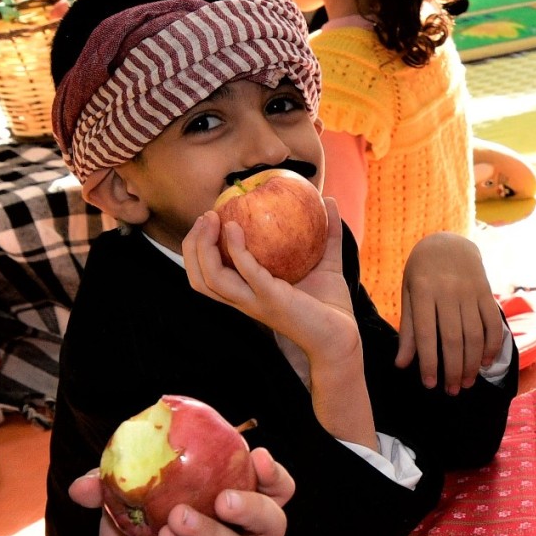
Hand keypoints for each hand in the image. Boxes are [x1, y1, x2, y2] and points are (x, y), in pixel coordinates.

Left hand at [74, 446, 292, 535]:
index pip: (275, 493)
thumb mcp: (123, 510)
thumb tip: (84, 484)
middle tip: (223, 497)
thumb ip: (110, 488)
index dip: (274, 475)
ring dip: (212, 535)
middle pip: (275, 525)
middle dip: (254, 507)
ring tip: (177, 518)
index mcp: (235, 515)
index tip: (256, 456)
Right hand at [181, 206, 359, 366]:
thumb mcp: (325, 262)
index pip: (207, 276)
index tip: (209, 218)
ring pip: (211, 279)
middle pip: (199, 279)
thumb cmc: (331, 304)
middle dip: (192, 246)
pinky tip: (235, 228)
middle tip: (206, 216)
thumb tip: (327, 198)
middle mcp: (245, 300)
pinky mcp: (272, 299)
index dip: (198, 249)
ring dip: (204, 246)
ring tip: (213, 218)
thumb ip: (327, 233)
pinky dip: (235, 249)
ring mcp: (255, 302)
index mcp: (247, 294)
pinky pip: (246, 272)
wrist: (342, 337)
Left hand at [396, 231, 506, 392]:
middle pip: (453, 339)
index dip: (428, 362)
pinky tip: (485, 363)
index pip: (426, 335)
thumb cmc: (421, 274)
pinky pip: (493, 323)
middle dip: (453, 369)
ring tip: (466, 383)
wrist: (448, 243)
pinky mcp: (486, 292)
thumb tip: (401, 365)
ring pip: (474, 335)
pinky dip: (492, 346)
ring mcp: (470, 291)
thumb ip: (408, 330)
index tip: (430, 385)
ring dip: (472, 364)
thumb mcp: (408, 295)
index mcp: (423, 292)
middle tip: (452, 391)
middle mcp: (448, 292)